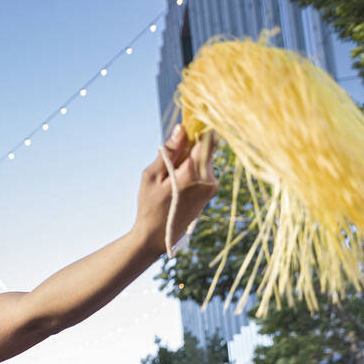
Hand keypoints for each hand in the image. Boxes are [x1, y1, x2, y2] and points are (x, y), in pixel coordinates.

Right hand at [135, 125, 216, 253]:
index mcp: (194, 173)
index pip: (207, 138)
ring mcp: (213, 185)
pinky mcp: (212, 190)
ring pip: (204, 157)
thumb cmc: (150, 206)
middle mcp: (209, 178)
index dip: (197, 128)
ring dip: (188, 158)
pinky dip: (191, 168)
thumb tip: (182, 128)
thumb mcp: (152, 176)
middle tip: (169, 160)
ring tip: (170, 177)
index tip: (185, 126)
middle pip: (205, 146)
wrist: (158, 236)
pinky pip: (204, 168)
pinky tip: (176, 183)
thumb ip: (169, 151)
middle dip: (188, 146)